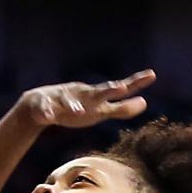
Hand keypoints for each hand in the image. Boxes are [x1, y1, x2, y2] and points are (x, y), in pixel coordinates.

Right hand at [15, 69, 156, 128]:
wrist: (39, 105)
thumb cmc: (75, 107)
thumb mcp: (100, 111)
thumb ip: (121, 108)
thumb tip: (145, 103)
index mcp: (95, 95)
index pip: (117, 89)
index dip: (134, 84)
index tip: (152, 75)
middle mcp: (81, 94)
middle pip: (96, 92)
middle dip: (107, 90)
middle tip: (120, 88)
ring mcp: (62, 100)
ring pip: (68, 101)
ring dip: (73, 105)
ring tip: (79, 110)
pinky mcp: (44, 108)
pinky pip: (45, 111)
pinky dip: (46, 114)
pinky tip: (48, 117)